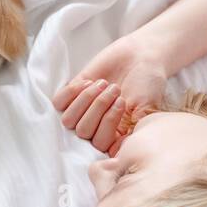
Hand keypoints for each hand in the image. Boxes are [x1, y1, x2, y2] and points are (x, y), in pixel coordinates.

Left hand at [52, 34, 169, 155]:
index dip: (108, 126)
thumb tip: (117, 150)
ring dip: (86, 100)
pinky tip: (89, 81)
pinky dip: (72, 92)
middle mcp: (97, 126)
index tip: (122, 103)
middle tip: (116, 89)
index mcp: (115, 135)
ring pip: (69, 120)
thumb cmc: (147, 83)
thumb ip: (133, 128)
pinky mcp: (73, 93)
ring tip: (104, 83)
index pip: (100, 145)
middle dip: (99, 108)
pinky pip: (59, 103)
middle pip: (83, 132)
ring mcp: (83, 110)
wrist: (140, 56)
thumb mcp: (147, 107)